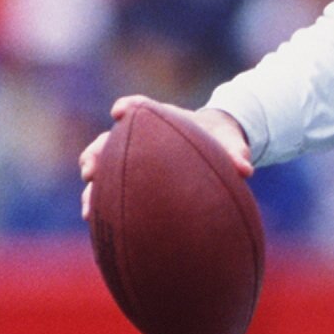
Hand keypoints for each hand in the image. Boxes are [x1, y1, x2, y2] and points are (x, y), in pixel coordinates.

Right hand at [79, 98, 252, 221]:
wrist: (212, 147)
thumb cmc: (219, 140)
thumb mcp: (230, 143)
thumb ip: (235, 153)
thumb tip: (245, 170)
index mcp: (161, 119)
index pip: (139, 106)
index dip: (128, 107)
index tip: (120, 112)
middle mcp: (138, 137)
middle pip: (107, 141)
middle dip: (95, 155)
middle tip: (90, 171)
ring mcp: (130, 157)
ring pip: (102, 169)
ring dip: (93, 188)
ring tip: (88, 211)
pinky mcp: (130, 178)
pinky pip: (112, 191)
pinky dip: (103, 206)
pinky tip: (98, 226)